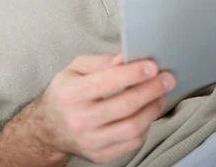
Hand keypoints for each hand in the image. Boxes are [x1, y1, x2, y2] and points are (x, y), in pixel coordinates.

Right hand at [31, 54, 174, 163]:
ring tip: (160, 95)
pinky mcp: (99, 155)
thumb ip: (100, 62)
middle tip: (167, 79)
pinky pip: (130, 143)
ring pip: (132, 127)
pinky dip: (144, 127)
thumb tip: (125, 59)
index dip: (133, 73)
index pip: (108, 82)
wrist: (48, 128)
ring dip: (152, 109)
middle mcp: (80, 119)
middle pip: (125, 105)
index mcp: (72, 93)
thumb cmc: (65, 94)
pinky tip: (147, 112)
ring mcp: (90, 140)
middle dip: (151, 90)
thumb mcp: (75, 68)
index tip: (152, 66)